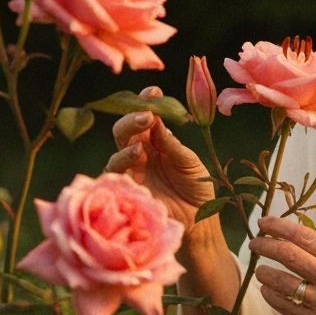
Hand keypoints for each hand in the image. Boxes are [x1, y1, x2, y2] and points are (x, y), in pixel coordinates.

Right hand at [104, 86, 214, 229]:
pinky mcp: (127, 190)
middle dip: (133, 117)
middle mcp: (141, 155)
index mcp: (156, 143)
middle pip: (125, 130)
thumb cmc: (196, 190)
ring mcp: (132, 172)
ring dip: (128, 135)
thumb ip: (171, 144)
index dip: (146, 102)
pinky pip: (116, 173)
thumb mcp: (189, 162)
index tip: (154, 91)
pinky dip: (123, 159)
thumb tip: (155, 119)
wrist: (199, 223)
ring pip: (118, 148)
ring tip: (143, 128)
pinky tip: (136, 154)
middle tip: (147, 113)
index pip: (145, 118)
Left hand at [249, 215, 315, 314]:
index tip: (264, 223)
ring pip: (281, 281)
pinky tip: (267, 290)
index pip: (305, 236)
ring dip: (264, 272)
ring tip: (260, 269)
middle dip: (265, 245)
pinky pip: (283, 305)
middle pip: (289, 255)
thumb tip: (288, 237)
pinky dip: (270, 294)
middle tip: (254, 243)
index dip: (279, 226)